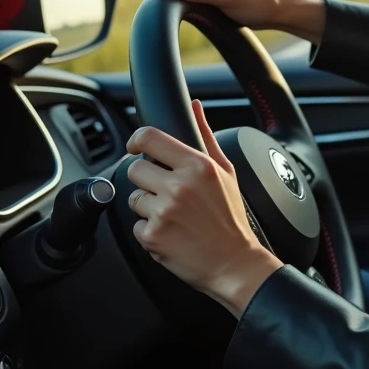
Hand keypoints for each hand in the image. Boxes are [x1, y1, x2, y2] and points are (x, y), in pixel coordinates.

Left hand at [126, 99, 282, 316]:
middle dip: (148, 179)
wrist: (234, 262)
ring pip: (133, 197)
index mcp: (198, 166)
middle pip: (135, 168)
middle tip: (169, 192)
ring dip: (148, 205)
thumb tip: (194, 106)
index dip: (137, 140)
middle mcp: (179, 186)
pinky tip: (172, 231)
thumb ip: (205, 135)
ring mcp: (164, 212)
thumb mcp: (226, 171)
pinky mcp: (152, 236)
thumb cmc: (231, 218)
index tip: (137, 146)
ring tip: (175, 215)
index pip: (149, 138)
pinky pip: (135, 224)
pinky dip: (149, 229)